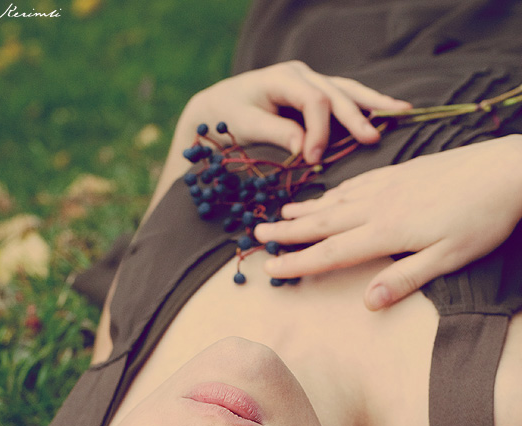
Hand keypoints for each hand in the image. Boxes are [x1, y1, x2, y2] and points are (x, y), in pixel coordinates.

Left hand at [185, 61, 410, 163]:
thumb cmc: (228, 117)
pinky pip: (344, 97)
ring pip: (347, 90)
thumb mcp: (246, 126)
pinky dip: (366, 104)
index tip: (314, 158)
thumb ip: (276, 133)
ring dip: (374, 103)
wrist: (218, 106)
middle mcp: (302, 74)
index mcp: (283, 78)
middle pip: (337, 93)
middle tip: (372, 139)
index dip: (319, 131)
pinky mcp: (315, 93)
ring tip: (401, 111)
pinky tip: (390, 109)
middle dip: (356, 117)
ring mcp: (311, 81)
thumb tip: (304, 146)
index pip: (314, 101)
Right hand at [254, 136, 521, 307]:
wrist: (508, 168)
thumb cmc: (482, 219)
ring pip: (337, 200)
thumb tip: (367, 303)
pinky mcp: (402, 171)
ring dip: (306, 209)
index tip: (269, 269)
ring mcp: (389, 185)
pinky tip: (329, 194)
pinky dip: (336, 190)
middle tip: (256, 233)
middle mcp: (379, 206)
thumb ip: (405, 278)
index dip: (297, 262)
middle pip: (323, 223)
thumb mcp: (448, 259)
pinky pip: (358, 182)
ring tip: (280, 212)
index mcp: (386, 231)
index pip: (331, 252)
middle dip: (288, 230)